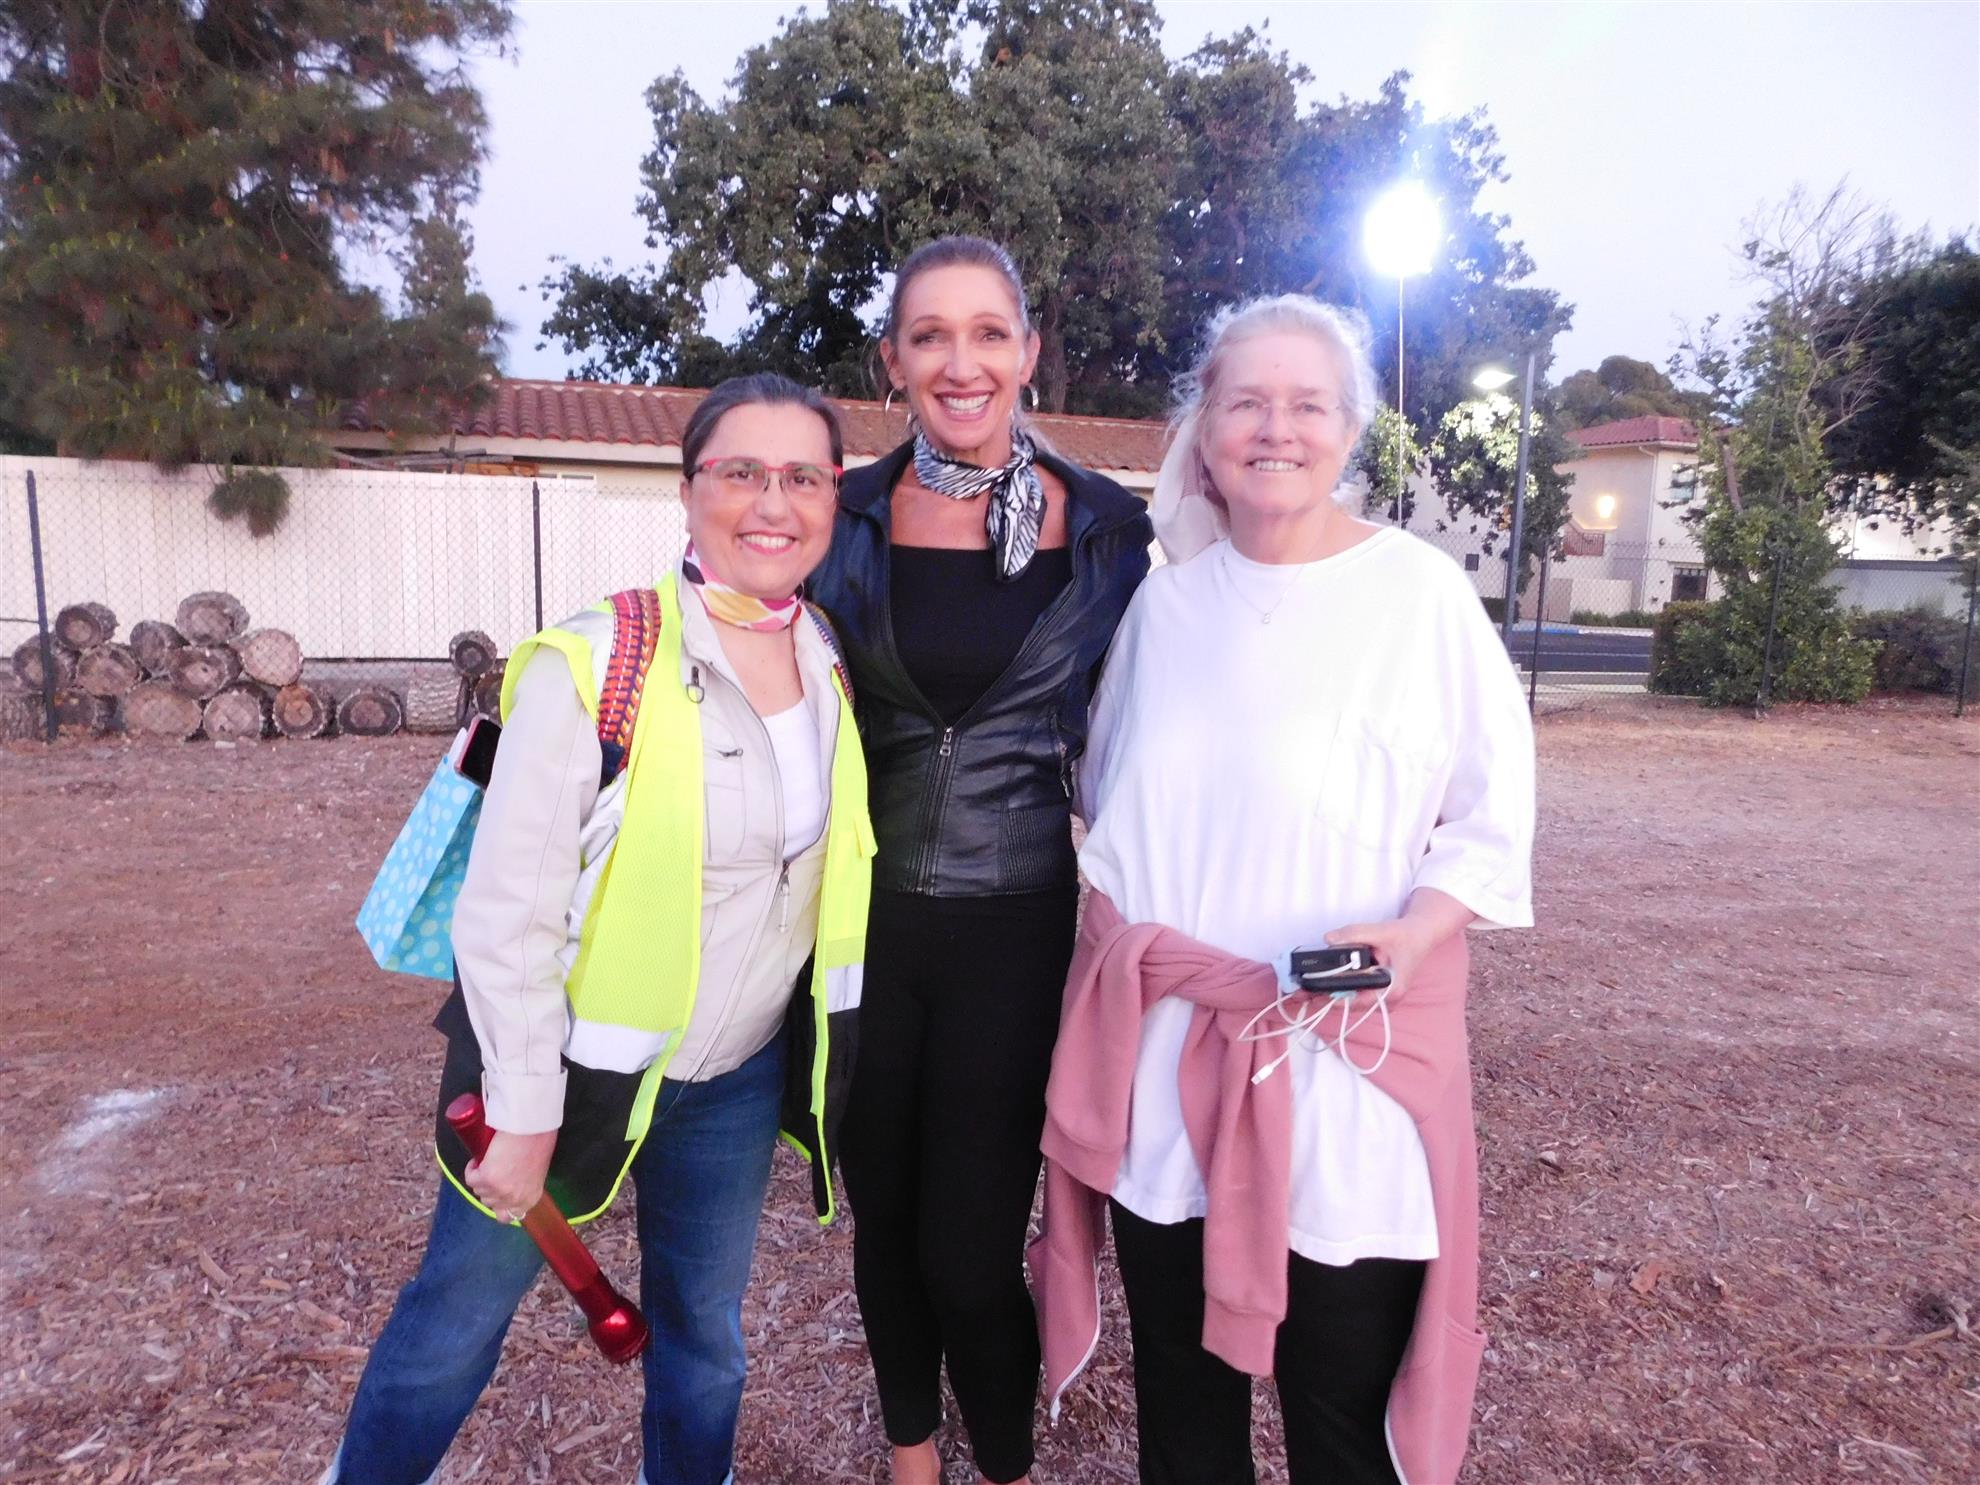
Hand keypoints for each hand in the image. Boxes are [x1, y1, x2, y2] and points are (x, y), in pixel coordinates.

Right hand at [465, 1129, 557, 1221]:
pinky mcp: (486, 1178)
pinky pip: (470, 1179)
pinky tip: (478, 1159)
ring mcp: (499, 1191)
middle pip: (489, 1202)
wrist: (532, 1128)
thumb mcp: (536, 1172)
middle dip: (488, 1188)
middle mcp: (514, 1199)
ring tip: (488, 1161)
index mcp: (530, 1199)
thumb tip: (510, 1185)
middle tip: (492, 1171)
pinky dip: (471, 1169)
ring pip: (478, 1191)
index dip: (499, 1204)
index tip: (496, 1193)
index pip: (507, 1216)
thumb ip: (524, 1184)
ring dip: (480, 1177)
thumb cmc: (538, 1142)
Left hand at [1326, 888, 1474, 997]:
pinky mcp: (1377, 991)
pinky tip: (1328, 977)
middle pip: (1351, 1002)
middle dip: (1329, 994)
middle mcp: (1387, 999)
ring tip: (1313, 983)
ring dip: (1333, 989)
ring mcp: (1382, 997)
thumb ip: (1354, 934)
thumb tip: (1329, 940)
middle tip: (1304, 989)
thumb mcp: (1380, 931)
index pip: (1357, 1002)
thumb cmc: (1405, 936)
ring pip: (1351, 997)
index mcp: (1391, 991)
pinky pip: (1355, 991)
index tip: (1315, 993)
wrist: (1420, 935)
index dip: (1334, 998)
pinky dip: (1342, 984)